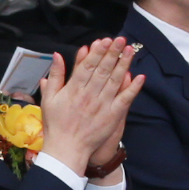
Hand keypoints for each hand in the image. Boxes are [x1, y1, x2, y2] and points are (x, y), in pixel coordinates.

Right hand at [38, 40, 139, 176]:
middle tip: (121, 40)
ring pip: (115, 81)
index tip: (104, 40)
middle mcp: (89, 95)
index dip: (97, 52)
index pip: (87, 66)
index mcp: (73, 89)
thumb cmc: (56, 124)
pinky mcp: (112, 116)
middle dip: (113, 53)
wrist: (66, 149)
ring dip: (124, 65)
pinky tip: (139, 77)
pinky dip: (132, 88)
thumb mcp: (48, 98)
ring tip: (130, 50)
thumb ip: (55, 75)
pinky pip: (124, 100)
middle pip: (103, 70)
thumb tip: (57, 55)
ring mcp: (102, 106)